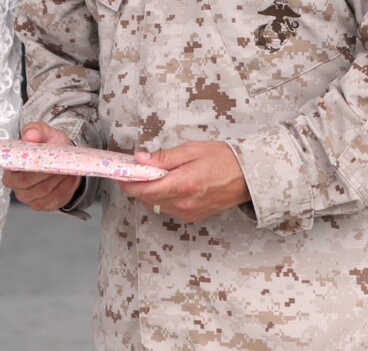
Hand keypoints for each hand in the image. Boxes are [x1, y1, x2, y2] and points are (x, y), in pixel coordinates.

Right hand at [1, 122, 81, 210]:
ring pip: (44, 191)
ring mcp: (30, 198)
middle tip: (58, 160)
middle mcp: (17, 186)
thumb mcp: (42, 132)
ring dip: (57, 178)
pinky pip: (56, 198)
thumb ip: (35, 130)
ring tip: (66, 166)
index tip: (41, 158)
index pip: (13, 172)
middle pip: (28, 183)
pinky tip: (69, 176)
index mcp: (11, 168)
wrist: (61, 157)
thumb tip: (29, 136)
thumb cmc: (47, 145)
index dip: (27, 166)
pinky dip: (66, 186)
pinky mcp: (45, 205)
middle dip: (45, 171)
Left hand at [117, 141, 249, 223]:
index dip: (128, 182)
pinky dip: (161, 197)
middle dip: (136, 185)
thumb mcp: (191, 150)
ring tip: (151, 175)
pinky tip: (167, 184)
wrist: (248, 177)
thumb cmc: (222, 159)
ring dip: (148, 191)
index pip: (144, 189)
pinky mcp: (193, 216)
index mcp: (183, 184)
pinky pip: (168, 208)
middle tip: (132, 170)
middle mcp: (184, 202)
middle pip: (146, 199)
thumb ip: (164, 157)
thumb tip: (140, 159)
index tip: (119, 173)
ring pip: (156, 205)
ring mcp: (189, 212)